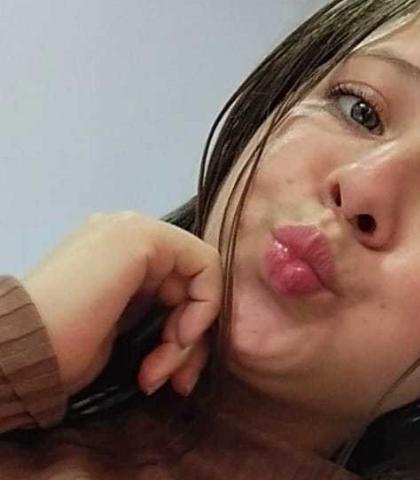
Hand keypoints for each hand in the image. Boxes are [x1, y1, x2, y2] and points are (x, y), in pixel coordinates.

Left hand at [22, 211, 220, 396]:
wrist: (19, 356)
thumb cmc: (75, 304)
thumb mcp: (127, 251)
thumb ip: (176, 248)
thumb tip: (204, 277)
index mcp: (142, 233)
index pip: (205, 263)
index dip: (206, 302)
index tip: (184, 335)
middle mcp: (142, 256)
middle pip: (197, 296)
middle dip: (189, 338)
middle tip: (173, 373)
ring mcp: (135, 289)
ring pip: (185, 319)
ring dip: (178, 355)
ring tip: (154, 381)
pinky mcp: (128, 319)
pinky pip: (167, 333)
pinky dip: (166, 358)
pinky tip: (150, 378)